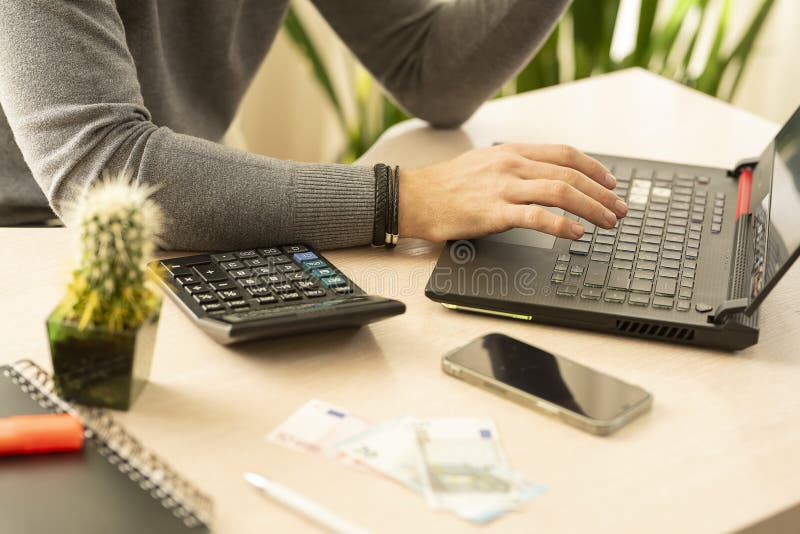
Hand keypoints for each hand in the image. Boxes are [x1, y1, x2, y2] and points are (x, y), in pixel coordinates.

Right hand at [398, 143, 626, 241]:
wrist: (413, 197)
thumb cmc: (446, 185)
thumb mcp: (484, 163)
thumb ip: (514, 167)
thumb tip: (543, 178)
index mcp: (512, 152)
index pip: (565, 154)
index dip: (594, 168)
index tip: (611, 182)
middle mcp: (512, 164)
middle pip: (570, 173)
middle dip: (602, 192)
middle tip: (619, 208)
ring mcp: (504, 187)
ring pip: (561, 192)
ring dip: (592, 208)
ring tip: (608, 222)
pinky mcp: (494, 212)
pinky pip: (538, 217)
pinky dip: (563, 225)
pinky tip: (577, 233)